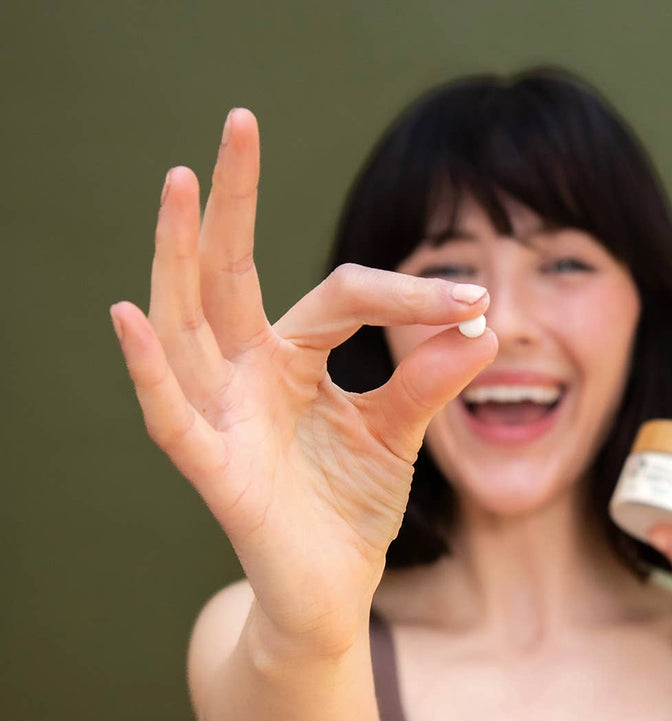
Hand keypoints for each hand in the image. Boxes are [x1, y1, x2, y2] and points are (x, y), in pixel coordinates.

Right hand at [110, 109, 497, 656]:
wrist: (332, 591)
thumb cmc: (350, 508)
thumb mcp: (399, 432)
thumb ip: (430, 380)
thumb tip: (484, 324)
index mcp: (292, 359)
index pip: (342, 293)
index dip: (407, 293)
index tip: (475, 301)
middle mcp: (248, 376)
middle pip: (229, 273)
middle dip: (233, 199)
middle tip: (238, 121)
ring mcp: (225, 417)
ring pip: (189, 324)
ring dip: (178, 255)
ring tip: (180, 183)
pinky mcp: (216, 471)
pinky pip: (173, 416)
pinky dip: (151, 370)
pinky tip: (130, 314)